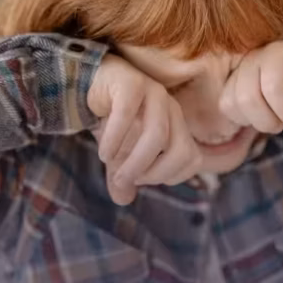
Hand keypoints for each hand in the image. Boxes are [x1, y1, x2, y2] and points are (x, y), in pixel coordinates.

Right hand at [87, 55, 202, 204]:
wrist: (89, 85)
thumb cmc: (112, 121)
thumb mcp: (118, 155)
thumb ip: (123, 177)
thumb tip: (123, 200)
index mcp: (178, 125)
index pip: (192, 159)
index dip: (169, 176)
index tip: (142, 180)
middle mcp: (171, 108)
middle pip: (181, 149)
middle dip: (154, 173)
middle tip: (127, 180)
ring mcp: (154, 92)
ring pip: (156, 134)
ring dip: (135, 160)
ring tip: (113, 170)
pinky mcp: (131, 82)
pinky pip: (127, 114)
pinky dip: (115, 139)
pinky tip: (104, 153)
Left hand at [219, 28, 282, 133]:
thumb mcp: (273, 103)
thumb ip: (253, 114)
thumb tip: (237, 134)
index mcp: (241, 72)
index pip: (228, 105)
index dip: (251, 123)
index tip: (271, 123)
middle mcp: (255, 58)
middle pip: (246, 98)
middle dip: (268, 122)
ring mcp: (279, 50)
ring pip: (272, 89)